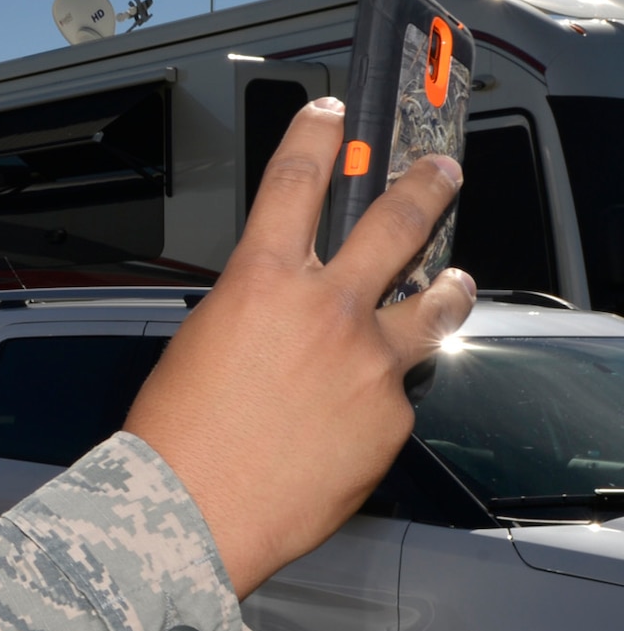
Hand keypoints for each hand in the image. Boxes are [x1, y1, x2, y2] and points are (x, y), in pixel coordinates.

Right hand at [123, 98, 474, 597]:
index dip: (318, 137)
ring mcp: (368, 363)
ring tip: (452, 283)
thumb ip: (255, 311)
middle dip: (426, 185)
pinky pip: (400, 393)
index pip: (297, 182)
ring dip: (448, 286)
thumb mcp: (200, 344)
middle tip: (440, 171)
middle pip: (399, 221)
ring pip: (436, 305)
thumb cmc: (177, 440)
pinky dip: (382, 395)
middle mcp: (325, 311)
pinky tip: (356, 413)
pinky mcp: (392, 417)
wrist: (193, 514)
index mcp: (260, 283)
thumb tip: (288, 307)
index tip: (334, 116)